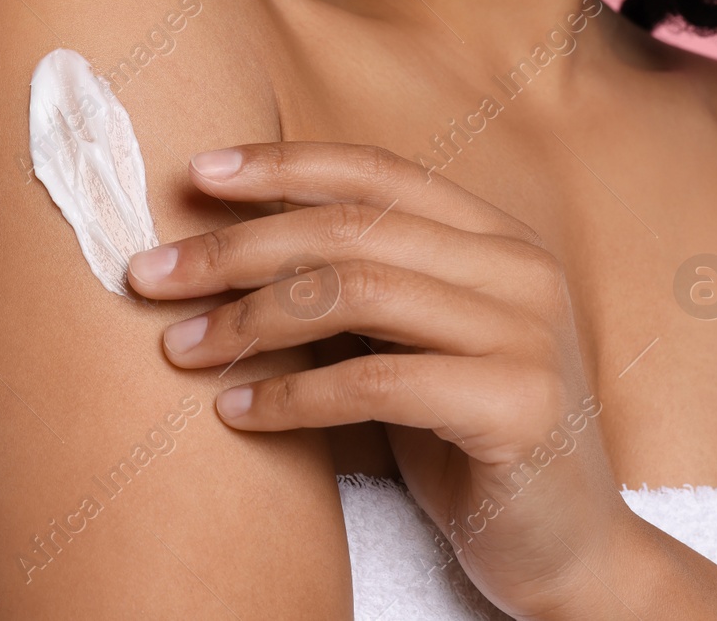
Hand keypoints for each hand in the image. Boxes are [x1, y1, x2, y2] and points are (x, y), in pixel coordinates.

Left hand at [126, 141, 640, 619]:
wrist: (566, 551)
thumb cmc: (465, 440)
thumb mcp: (409, 343)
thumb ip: (353, 285)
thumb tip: (223, 240)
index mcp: (494, 238)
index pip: (375, 172)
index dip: (281, 165)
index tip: (195, 175)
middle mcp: (519, 269)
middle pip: (349, 228)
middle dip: (234, 247)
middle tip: (149, 275)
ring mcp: (527, 334)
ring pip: (355, 291)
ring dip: (248, 319)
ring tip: (179, 348)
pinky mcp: (519, 405)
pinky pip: (375, 382)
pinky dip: (291, 395)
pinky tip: (236, 412)